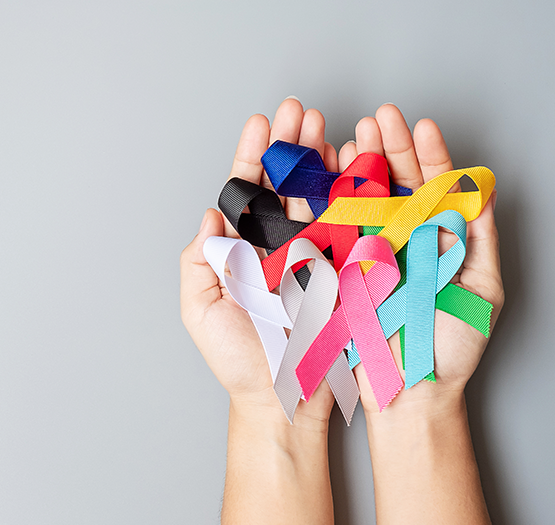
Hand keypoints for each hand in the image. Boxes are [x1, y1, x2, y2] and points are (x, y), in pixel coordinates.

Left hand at [180, 97, 337, 426]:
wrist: (286, 400)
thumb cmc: (240, 363)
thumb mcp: (201, 312)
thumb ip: (199, 261)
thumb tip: (210, 212)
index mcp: (242, 251)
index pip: (246, 193)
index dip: (253, 156)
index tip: (261, 122)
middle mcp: (277, 247)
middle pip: (284, 185)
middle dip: (292, 146)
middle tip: (301, 110)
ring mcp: (313, 256)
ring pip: (318, 197)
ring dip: (322, 160)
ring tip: (328, 127)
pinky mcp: (344, 272)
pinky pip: (349, 226)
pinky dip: (353, 194)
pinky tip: (356, 164)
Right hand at [339, 104, 504, 411]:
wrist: (407, 388)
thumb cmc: (450, 348)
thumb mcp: (481, 290)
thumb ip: (480, 240)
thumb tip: (481, 191)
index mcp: (437, 239)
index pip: (434, 186)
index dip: (428, 154)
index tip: (422, 126)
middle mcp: (402, 239)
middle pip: (395, 183)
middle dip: (388, 146)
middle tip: (381, 117)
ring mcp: (368, 251)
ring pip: (361, 198)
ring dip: (357, 164)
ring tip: (354, 133)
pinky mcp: (338, 269)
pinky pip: (332, 228)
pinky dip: (327, 199)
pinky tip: (327, 172)